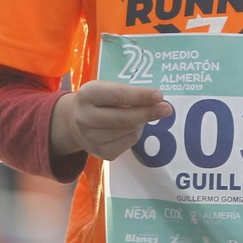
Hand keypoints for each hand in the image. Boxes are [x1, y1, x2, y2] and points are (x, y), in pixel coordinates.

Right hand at [50, 81, 172, 161]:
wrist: (74, 123)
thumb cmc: (98, 100)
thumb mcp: (106, 88)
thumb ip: (127, 92)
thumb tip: (157, 101)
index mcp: (87, 94)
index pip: (117, 95)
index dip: (140, 96)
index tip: (159, 95)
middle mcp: (85, 118)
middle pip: (124, 118)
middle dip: (149, 113)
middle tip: (167, 108)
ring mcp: (91, 139)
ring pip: (129, 131)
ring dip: (141, 122)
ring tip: (140, 114)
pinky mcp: (101, 153)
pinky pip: (129, 143)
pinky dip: (136, 133)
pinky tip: (129, 127)